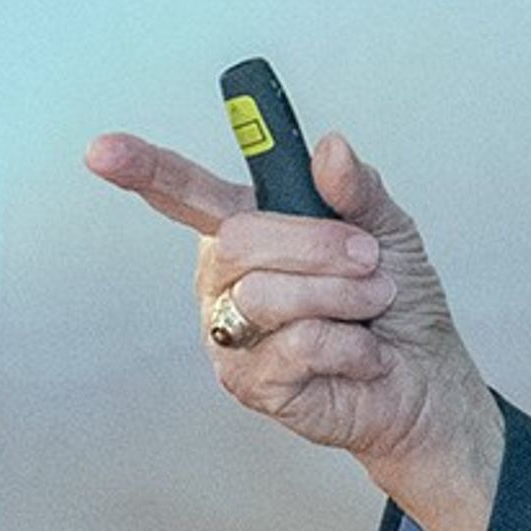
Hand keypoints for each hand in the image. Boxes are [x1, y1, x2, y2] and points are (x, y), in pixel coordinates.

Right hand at [83, 123, 504, 530]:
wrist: (426, 378)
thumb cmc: (395, 303)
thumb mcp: (388, 230)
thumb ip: (356, 188)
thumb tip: (329, 149)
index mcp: (249, 231)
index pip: (184, 193)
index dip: (143, 169)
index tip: (103, 150)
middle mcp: (225, 279)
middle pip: (238, 240)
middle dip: (319, 245)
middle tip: (369, 259)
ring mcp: (229, 332)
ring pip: (264, 294)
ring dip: (341, 295)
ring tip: (370, 308)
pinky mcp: (246, 382)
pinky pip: (295, 345)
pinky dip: (348, 344)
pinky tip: (361, 354)